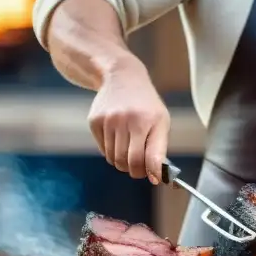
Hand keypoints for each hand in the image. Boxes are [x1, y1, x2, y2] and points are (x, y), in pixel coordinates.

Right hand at [88, 59, 169, 183]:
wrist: (122, 77)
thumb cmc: (146, 104)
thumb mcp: (161, 121)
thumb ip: (159, 149)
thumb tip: (156, 177)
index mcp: (145, 121)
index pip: (144, 158)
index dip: (150, 173)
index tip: (154, 178)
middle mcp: (125, 120)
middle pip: (127, 162)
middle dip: (136, 170)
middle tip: (142, 166)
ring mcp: (107, 121)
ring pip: (114, 159)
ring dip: (123, 161)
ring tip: (131, 148)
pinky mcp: (94, 122)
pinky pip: (103, 150)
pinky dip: (112, 151)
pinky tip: (119, 137)